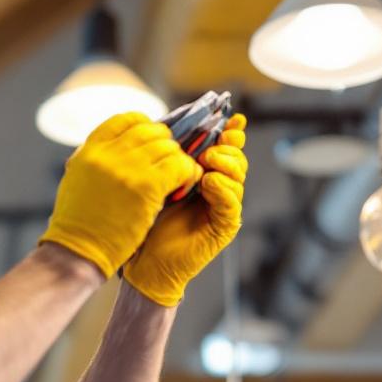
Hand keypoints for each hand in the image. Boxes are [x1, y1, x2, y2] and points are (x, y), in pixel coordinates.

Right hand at [38, 113, 201, 278]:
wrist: (77, 252)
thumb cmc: (78, 223)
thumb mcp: (77, 179)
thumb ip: (96, 159)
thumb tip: (119, 144)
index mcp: (90, 150)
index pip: (126, 119)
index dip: (145, 126)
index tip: (151, 142)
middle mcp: (108, 153)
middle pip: (151, 131)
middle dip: (165, 145)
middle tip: (167, 165)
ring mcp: (128, 168)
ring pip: (169, 147)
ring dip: (177, 162)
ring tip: (176, 179)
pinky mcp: (147, 187)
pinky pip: (180, 166)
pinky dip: (187, 174)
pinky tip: (182, 187)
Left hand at [122, 114, 247, 305]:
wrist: (144, 262)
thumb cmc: (145, 222)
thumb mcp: (155, 181)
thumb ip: (168, 158)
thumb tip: (170, 127)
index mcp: (203, 173)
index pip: (224, 147)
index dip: (230, 131)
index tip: (230, 119)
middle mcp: (217, 189)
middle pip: (235, 157)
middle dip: (227, 146)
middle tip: (210, 145)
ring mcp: (223, 208)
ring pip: (238, 176)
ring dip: (225, 164)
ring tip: (207, 161)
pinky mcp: (224, 226)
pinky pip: (233, 203)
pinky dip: (223, 189)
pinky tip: (209, 182)